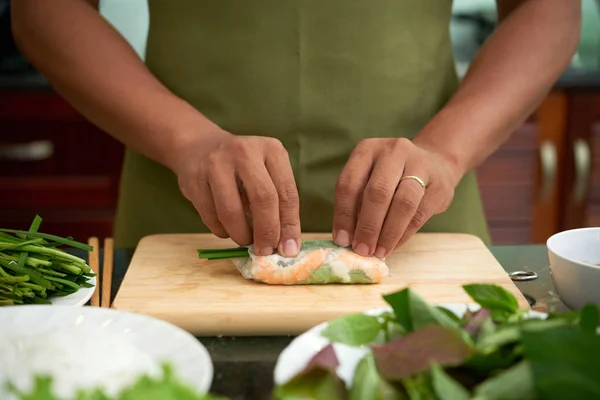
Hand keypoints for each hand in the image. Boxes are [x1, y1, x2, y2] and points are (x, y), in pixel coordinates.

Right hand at [173, 130, 300, 256]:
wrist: (199, 147)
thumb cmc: (242, 167)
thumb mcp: (266, 174)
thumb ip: (279, 205)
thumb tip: (287, 246)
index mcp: (271, 149)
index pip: (287, 192)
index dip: (289, 225)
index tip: (289, 249)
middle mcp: (245, 151)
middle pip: (263, 199)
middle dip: (266, 232)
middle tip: (265, 251)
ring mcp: (216, 163)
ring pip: (232, 211)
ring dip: (241, 235)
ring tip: (245, 240)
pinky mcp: (194, 178)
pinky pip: (211, 216)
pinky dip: (222, 231)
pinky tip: (227, 229)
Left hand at [332, 138, 463, 257]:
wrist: (435, 162)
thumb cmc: (392, 177)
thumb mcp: (369, 178)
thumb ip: (357, 203)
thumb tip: (346, 239)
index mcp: (367, 149)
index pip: (349, 183)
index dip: (343, 215)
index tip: (341, 240)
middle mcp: (393, 151)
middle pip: (377, 192)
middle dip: (367, 226)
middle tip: (362, 250)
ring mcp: (420, 164)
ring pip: (402, 203)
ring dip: (388, 232)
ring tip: (379, 252)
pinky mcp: (440, 184)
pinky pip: (419, 213)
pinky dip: (404, 234)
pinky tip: (393, 246)